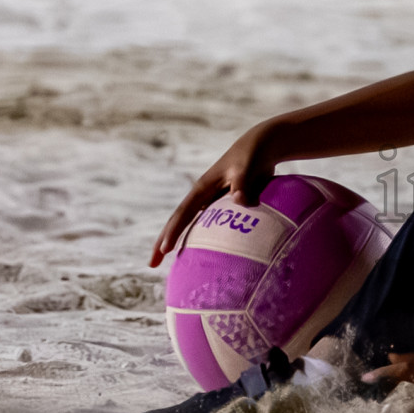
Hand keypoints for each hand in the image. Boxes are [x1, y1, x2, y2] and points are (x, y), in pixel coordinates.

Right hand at [148, 118, 284, 266]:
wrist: (262, 148)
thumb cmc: (252, 155)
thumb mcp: (246, 166)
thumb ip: (242, 182)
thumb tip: (239, 202)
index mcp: (203, 188)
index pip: (184, 213)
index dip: (173, 232)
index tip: (164, 251)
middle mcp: (203, 196)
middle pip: (179, 221)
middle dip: (164, 241)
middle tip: (151, 264)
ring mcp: (212, 201)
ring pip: (191, 225)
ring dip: (180, 242)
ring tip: (169, 263)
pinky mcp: (223, 204)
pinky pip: (209, 226)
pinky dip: (202, 239)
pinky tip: (203, 255)